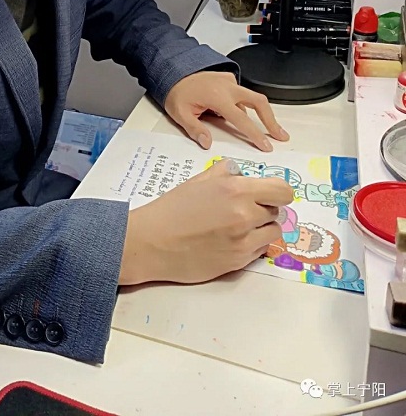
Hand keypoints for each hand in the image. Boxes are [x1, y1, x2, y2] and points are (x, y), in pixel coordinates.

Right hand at [119, 159, 292, 284]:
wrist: (153, 242)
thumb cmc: (172, 209)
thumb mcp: (198, 181)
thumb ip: (224, 173)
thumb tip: (239, 172)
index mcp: (236, 190)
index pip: (282, 191)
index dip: (278, 192)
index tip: (271, 194)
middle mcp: (245, 214)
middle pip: (277, 210)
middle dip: (264, 208)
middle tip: (244, 209)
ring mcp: (244, 241)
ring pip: (272, 231)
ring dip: (261, 227)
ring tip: (239, 226)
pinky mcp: (239, 262)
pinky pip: (261, 250)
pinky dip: (252, 244)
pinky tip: (232, 240)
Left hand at [163, 70, 288, 151]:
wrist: (172, 69)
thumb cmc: (176, 90)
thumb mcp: (180, 113)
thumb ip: (195, 129)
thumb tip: (207, 143)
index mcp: (218, 96)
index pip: (242, 119)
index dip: (255, 134)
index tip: (266, 145)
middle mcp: (228, 86)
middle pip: (259, 102)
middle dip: (272, 120)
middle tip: (280, 135)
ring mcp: (229, 81)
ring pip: (252, 98)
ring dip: (260, 113)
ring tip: (265, 129)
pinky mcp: (228, 79)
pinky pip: (241, 94)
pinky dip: (245, 105)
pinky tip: (239, 114)